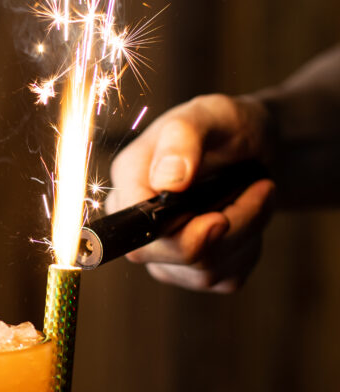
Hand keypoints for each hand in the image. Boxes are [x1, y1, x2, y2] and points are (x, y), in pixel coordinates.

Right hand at [107, 94, 276, 291]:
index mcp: (130, 178)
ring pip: (205, 271)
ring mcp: (164, 251)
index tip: (220, 218)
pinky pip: (226, 277)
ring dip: (247, 233)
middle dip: (228, 230)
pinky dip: (250, 248)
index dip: (178, 234)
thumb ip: (183, 138)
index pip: (137, 229)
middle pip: (171, 257)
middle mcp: (139, 220)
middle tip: (261, 189)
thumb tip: (166, 181)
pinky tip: (251, 215)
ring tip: (259, 192)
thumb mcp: (211, 114)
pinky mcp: (194, 270)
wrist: (257, 147)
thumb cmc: (227, 125)